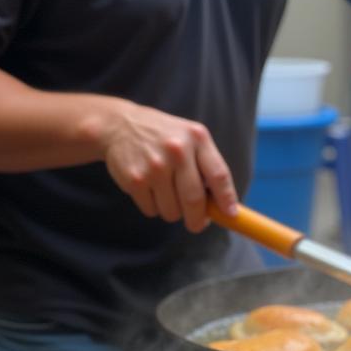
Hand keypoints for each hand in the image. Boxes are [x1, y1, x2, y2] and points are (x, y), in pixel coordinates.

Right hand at [97, 100, 237, 232]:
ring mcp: (155, 165)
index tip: (230, 215)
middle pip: (195, 201)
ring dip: (172, 211)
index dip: (226, 199)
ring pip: (172, 211)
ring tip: (165, 192)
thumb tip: (223, 207)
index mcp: (197, 138)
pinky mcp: (136, 179)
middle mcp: (177, 150)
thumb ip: (207, 166)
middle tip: (196, 225)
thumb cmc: (164, 138)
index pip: (219, 175)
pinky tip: (148, 188)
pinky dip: (153, 207)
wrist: (120, 126)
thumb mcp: (190, 139)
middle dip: (197, 220)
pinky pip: (152, 211)